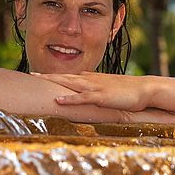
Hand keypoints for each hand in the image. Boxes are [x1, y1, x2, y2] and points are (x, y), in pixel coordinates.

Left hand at [30, 71, 151, 111]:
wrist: (144, 89)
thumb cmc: (128, 91)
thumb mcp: (108, 88)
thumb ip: (96, 87)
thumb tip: (85, 87)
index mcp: (91, 78)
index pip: (68, 75)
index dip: (53, 75)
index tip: (38, 75)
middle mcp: (90, 80)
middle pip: (64, 76)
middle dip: (47, 76)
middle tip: (30, 74)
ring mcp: (95, 87)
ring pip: (69, 83)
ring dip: (53, 82)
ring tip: (37, 80)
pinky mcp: (101, 96)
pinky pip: (82, 98)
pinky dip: (69, 99)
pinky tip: (58, 99)